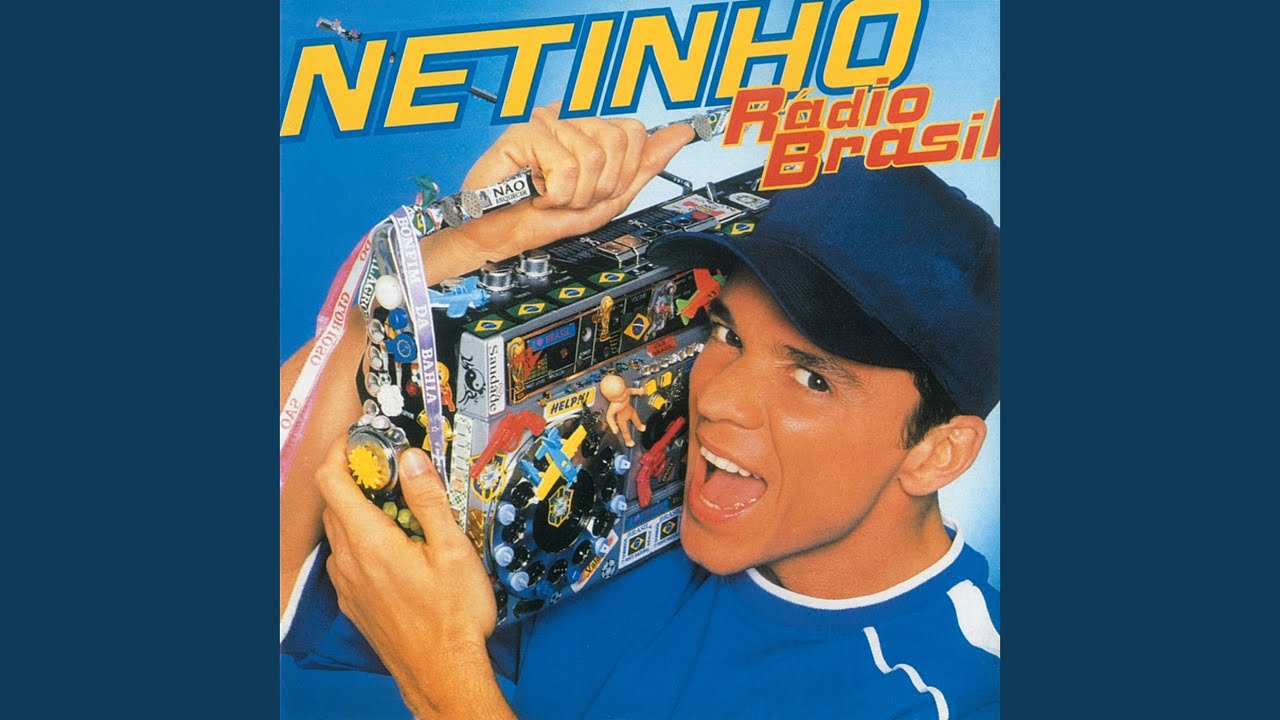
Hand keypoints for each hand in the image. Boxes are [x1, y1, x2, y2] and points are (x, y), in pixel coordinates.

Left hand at [317, 440, 509, 716]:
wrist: (443, 675)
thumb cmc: (453, 618)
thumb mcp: (454, 550)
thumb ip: (429, 500)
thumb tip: (412, 459)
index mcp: (370, 542)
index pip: (332, 481)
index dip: (341, 451)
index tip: (362, 438)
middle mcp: (350, 562)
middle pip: (333, 503)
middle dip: (355, 477)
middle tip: (390, 468)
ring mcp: (348, 585)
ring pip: (339, 532)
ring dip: (358, 510)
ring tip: (398, 508)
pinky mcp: (354, 604)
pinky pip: (347, 559)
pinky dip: (361, 540)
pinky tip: (395, 548)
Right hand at [446, 102, 696, 263]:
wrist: (502, 237)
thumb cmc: (545, 216)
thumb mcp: (608, 198)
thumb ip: (645, 164)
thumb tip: (683, 132)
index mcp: (590, 130)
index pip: (634, 132)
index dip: (622, 172)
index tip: (596, 189)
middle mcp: (570, 120)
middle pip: (616, 141)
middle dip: (600, 186)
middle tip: (571, 195)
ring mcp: (546, 123)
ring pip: (592, 157)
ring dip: (574, 194)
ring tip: (551, 195)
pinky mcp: (523, 133)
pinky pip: (565, 166)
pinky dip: (554, 194)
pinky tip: (535, 191)